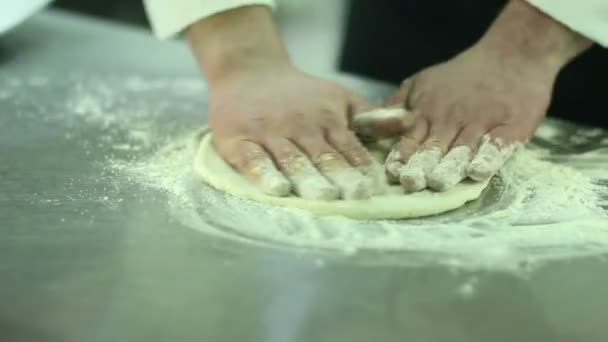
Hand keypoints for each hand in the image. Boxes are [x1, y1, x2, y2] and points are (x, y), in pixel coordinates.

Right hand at [187, 5, 410, 199]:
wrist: (248, 71)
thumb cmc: (298, 93)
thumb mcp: (338, 97)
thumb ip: (369, 117)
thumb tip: (408, 122)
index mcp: (326, 120)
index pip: (348, 148)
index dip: (362, 168)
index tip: (375, 187)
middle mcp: (300, 127)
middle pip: (322, 157)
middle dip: (341, 177)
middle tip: (356, 196)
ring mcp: (269, 134)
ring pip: (292, 160)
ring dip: (309, 179)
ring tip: (324, 197)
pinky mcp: (239, 141)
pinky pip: (253, 160)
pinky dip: (264, 174)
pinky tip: (277, 190)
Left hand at [384, 0, 590, 191]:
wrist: (512, 54)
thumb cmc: (462, 75)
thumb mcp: (421, 83)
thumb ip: (396, 106)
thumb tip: (364, 124)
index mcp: (428, 113)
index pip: (409, 141)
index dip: (401, 158)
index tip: (392, 173)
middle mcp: (451, 121)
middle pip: (433, 150)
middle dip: (421, 167)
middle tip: (411, 183)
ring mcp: (480, 124)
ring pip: (461, 151)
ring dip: (449, 168)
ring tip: (439, 183)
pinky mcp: (510, 127)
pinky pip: (497, 146)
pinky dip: (487, 159)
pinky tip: (478, 172)